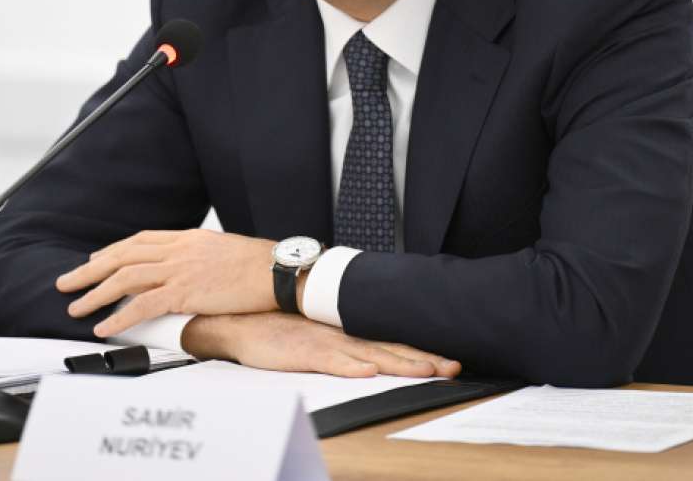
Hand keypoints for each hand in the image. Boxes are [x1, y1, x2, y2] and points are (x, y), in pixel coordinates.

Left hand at [55, 229, 277, 336]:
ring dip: (95, 293)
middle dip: (90, 270)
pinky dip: (119, 315)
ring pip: (125, 277)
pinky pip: (143, 305)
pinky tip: (104, 326)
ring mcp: (180, 269)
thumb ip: (198, 256)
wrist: (278, 270)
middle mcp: (178, 249)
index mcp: (187, 238)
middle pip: (122, 255)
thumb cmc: (259, 264)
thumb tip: (187, 269)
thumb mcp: (223, 249)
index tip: (95, 260)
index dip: (113, 251)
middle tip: (66, 283)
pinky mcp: (185, 292)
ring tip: (76, 308)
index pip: (140, 240)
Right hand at [181, 312, 462, 378]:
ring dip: (399, 363)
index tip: (449, 361)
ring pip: (369, 354)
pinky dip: (350, 366)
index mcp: (346, 330)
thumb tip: (371, 355)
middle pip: (390, 348)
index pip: (391, 342)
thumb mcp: (317, 332)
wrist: (240, 320)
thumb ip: (344, 339)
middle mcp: (341, 334)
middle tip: (453, 367)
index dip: (421, 351)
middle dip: (423, 359)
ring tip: (426, 371)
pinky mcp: (303, 352)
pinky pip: (331, 361)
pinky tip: (368, 372)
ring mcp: (324, 342)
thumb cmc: (279, 328)